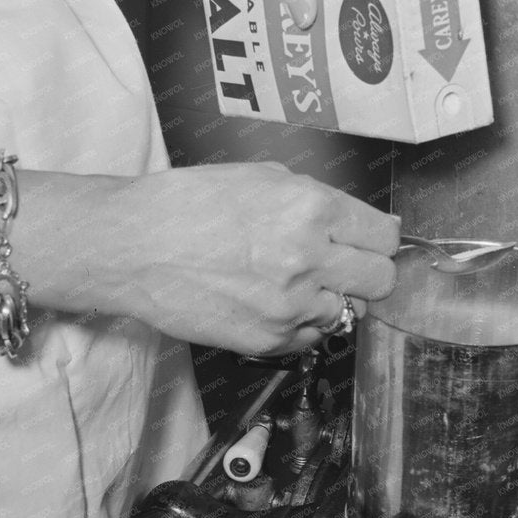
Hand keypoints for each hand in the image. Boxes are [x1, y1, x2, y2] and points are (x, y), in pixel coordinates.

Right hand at [101, 162, 399, 355]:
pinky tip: (269, 301)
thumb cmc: (190, 204)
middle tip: (345, 266)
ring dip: (329, 298)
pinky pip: (311, 337)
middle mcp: (308, 257)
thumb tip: (360, 224)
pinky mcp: (269, 339)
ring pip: (348, 312)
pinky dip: (300, 323)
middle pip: (381, 280)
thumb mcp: (263, 177)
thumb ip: (318, 201)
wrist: (132, 248)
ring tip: (291, 281)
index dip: (379, 239)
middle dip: (368, 272)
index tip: (370, 242)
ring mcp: (290, 305)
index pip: (385, 237)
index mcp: (311, 208)